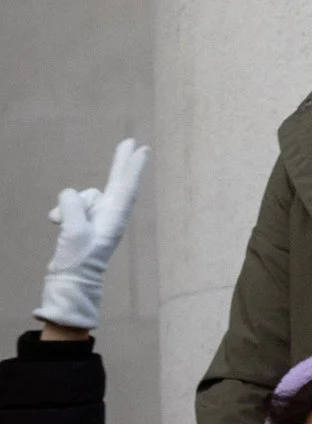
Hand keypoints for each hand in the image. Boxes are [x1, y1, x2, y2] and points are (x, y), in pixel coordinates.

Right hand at [34, 137, 147, 331]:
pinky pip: (70, 206)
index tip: (143, 148)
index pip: (126, 186)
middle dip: (121, 163)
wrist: (70, 280)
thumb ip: (73, 206)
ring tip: (66, 227)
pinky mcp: (84, 222)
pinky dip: (61, 213)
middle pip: (116, 182)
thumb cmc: (78, 259)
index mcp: (115, 217)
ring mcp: (97, 218)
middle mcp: (110, 214)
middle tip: (130, 142)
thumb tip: (70, 193)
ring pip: (82, 197)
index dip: (133, 166)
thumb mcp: (74, 230)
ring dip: (69, 208)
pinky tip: (56, 224)